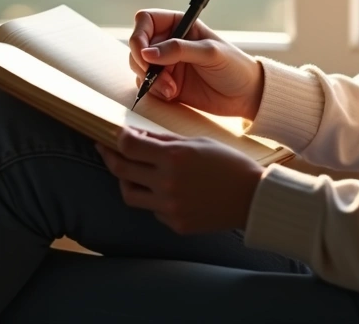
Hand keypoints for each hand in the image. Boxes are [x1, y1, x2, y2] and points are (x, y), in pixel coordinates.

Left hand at [96, 128, 263, 233]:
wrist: (253, 198)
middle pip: (121, 169)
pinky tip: (166, 190)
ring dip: (126, 181)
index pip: (128, 146)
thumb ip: (163, 141)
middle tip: (105, 149)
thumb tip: (135, 136)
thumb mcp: (196, 142)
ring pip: (130, 195)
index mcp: (173, 158)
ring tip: (131, 172)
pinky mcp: (176, 224)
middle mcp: (167, 184)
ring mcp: (170, 207)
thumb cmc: (228, 164)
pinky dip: (153, 198)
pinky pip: (153, 210)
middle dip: (109, 156)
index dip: (116, 138)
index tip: (115, 135)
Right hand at [129, 8, 263, 118]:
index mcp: (179, 25)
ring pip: (139, 67)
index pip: (146, 21)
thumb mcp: (210, 53)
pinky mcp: (166, 84)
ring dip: (149, 80)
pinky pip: (147, 85)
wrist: (245, 96)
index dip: (139, 35)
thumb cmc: (234, 67)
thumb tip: (147, 53)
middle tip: (155, 77)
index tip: (145, 55)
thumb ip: (178, 50)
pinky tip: (172, 95)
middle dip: (143, 64)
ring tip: (171, 89)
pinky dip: (154, 91)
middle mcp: (169, 42)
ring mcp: (166, 64)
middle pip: (138, 46)